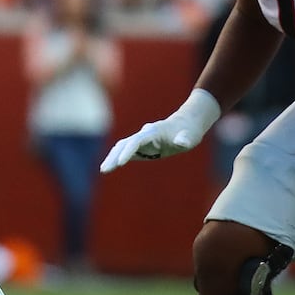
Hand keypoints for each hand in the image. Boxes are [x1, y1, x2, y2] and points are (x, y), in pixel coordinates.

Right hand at [100, 89, 220, 171]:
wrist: (186, 124)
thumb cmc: (188, 131)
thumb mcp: (190, 136)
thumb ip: (185, 139)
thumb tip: (181, 142)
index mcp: (153, 132)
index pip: (136, 141)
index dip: (128, 152)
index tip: (120, 163)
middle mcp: (144, 134)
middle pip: (124, 144)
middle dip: (113, 156)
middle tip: (104, 170)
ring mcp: (141, 140)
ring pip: (122, 147)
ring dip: (112, 158)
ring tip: (104, 170)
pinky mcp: (142, 146)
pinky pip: (126, 152)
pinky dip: (117, 158)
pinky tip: (110, 167)